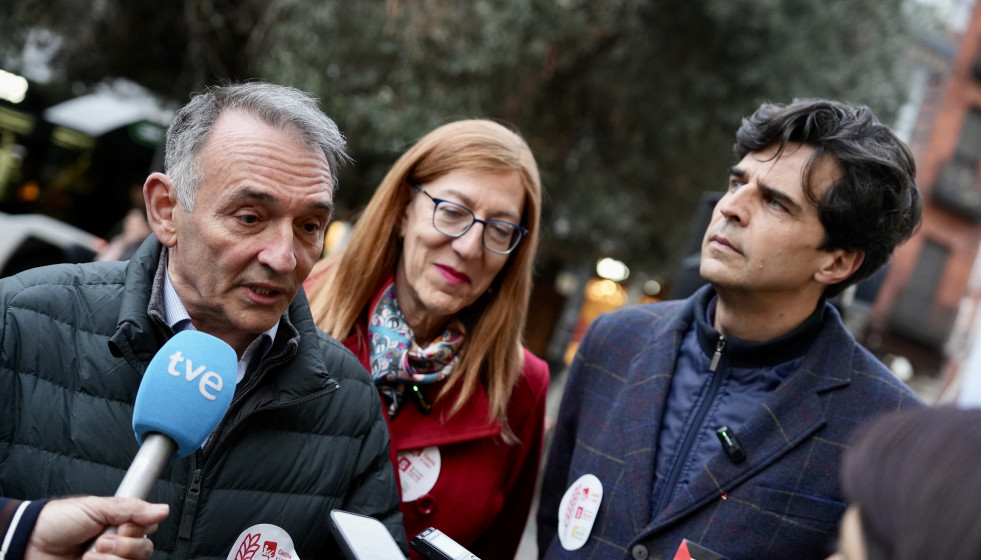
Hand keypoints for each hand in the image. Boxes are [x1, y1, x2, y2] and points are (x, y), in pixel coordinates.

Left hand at [25, 496, 168, 559]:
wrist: (28, 543)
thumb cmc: (56, 521)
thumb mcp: (95, 507)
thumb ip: (131, 508)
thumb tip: (161, 510)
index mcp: (119, 525)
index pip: (147, 530)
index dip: (138, 529)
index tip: (122, 525)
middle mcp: (116, 545)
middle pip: (144, 551)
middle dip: (123, 545)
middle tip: (101, 540)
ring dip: (109, 558)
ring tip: (88, 553)